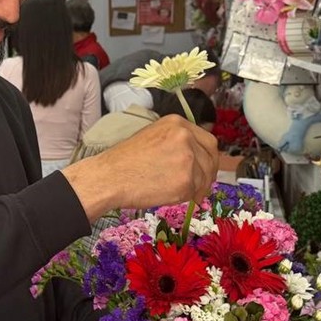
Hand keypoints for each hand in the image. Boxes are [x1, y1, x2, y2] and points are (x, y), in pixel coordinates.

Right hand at [63, 115, 218, 220]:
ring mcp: (187, 158)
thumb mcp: (153, 136)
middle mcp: (186, 136)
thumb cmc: (124, 161)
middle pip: (211, 158)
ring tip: (175, 192)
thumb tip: (197, 157)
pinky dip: (186, 198)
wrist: (109, 177)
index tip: (205, 169)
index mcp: (177, 123)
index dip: (208, 158)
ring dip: (195, 188)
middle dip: (208, 174)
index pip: (208, 140)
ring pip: (204, 177)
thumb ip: (176, 141)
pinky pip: (195, 192)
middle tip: (201, 186)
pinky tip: (170, 196)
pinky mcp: (186, 180)